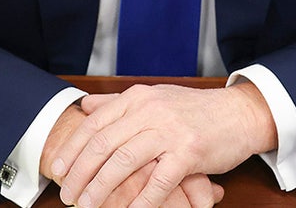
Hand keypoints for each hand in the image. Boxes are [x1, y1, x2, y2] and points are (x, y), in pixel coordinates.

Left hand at [41, 103, 224, 206]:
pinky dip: (141, 201)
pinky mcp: (189, 152)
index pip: (94, 124)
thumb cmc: (196, 111)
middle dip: (79, 173)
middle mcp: (151, 111)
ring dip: (101, 188)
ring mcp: (170, 131)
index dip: (72, 149)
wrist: (239, 114)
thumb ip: (118, 102)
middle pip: (103, 144)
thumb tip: (85, 106)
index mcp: (139, 98)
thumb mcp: (155, 98)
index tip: (57, 170)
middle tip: (67, 194)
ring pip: (123, 162)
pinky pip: (158, 181)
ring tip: (87, 205)